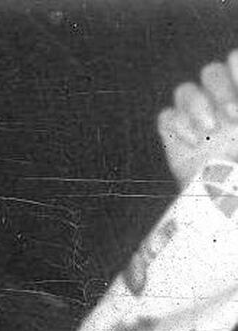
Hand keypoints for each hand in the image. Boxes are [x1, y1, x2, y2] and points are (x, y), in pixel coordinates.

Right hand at [159, 51, 237, 187]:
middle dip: (220, 89)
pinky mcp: (173, 137)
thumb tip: (236, 107)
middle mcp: (219, 103)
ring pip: (186, 90)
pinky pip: (166, 117)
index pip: (234, 60)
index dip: (235, 65)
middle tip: (231, 117)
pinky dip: (178, 125)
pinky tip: (193, 142)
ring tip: (209, 130)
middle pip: (210, 72)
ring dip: (197, 105)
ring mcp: (195, 120)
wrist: (226, 203)